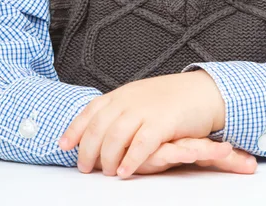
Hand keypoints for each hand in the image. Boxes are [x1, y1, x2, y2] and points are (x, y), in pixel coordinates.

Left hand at [58, 71, 225, 178]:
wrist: (202, 92)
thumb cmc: (171, 99)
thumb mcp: (140, 98)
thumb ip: (121, 110)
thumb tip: (98, 130)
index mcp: (122, 94)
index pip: (90, 110)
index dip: (74, 128)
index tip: (63, 145)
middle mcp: (129, 100)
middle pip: (98, 127)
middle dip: (87, 150)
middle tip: (85, 167)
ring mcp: (145, 110)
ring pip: (115, 138)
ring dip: (107, 159)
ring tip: (108, 173)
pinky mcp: (163, 123)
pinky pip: (141, 144)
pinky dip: (131, 160)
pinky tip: (126, 172)